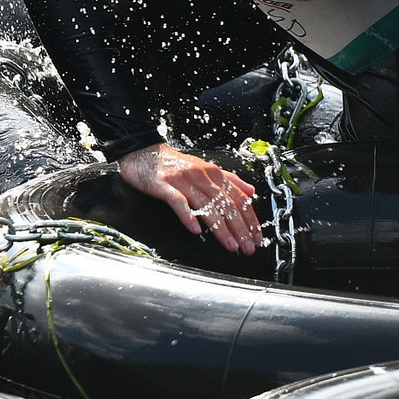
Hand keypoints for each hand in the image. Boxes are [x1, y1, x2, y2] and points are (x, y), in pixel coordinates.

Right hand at [118, 142, 262, 255]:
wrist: (142, 151)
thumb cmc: (173, 164)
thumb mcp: (204, 168)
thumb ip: (229, 180)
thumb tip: (251, 191)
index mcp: (213, 172)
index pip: (238, 197)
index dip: (250, 219)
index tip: (257, 237)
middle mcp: (200, 175)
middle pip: (225, 204)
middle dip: (239, 228)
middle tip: (247, 247)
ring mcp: (182, 180)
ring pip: (206, 206)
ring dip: (220, 228)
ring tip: (230, 245)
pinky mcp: (164, 185)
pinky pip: (178, 202)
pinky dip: (188, 216)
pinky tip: (195, 230)